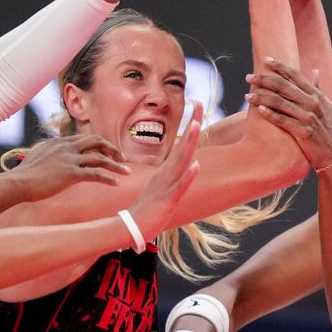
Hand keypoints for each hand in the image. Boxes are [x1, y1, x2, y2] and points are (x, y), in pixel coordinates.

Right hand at [13, 133, 129, 200]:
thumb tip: (55, 160)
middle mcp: (66, 147)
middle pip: (97, 141)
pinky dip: (108, 178)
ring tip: (127, 172)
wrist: (17, 183)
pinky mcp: (70, 173)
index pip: (86, 138)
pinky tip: (116, 183)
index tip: (110, 152)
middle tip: (123, 158)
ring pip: (100, 158)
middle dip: (113, 149)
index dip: (101, 144)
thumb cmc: (24, 175)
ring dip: (116, 165)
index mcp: (60, 142)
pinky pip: (95, 174)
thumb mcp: (38, 157)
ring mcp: (69, 159)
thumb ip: (50, 155)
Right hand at [128, 102, 201, 239]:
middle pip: (183, 145)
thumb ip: (174, 177)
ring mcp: (167, 185)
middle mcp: (167, 174)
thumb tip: (189, 166)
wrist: (131, 228)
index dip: (191, 126)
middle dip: (193, 124)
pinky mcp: (167, 199)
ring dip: (189, 143)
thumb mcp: (163, 190)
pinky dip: (187, 176)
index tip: (198, 107)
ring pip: (180, 161)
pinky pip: (179, 186)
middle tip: (200, 103)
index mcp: (167, 171)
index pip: (182, 145)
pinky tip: (196, 165)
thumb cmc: (148, 210)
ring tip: (197, 124)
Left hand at [245, 58, 331, 169]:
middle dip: (264, 80)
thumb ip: (318, 89)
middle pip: (284, 87)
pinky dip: (270, 114)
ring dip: (261, 98)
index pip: (296, 75)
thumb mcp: (327, 107)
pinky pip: (283, 120)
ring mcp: (309, 117)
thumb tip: (315, 71)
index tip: (266, 60)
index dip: (280, 66)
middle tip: (249, 77)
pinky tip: (258, 110)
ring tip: (247, 96)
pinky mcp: (304, 132)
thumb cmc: (327, 130)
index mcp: (317, 95)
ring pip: (280, 103)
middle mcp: (313, 103)